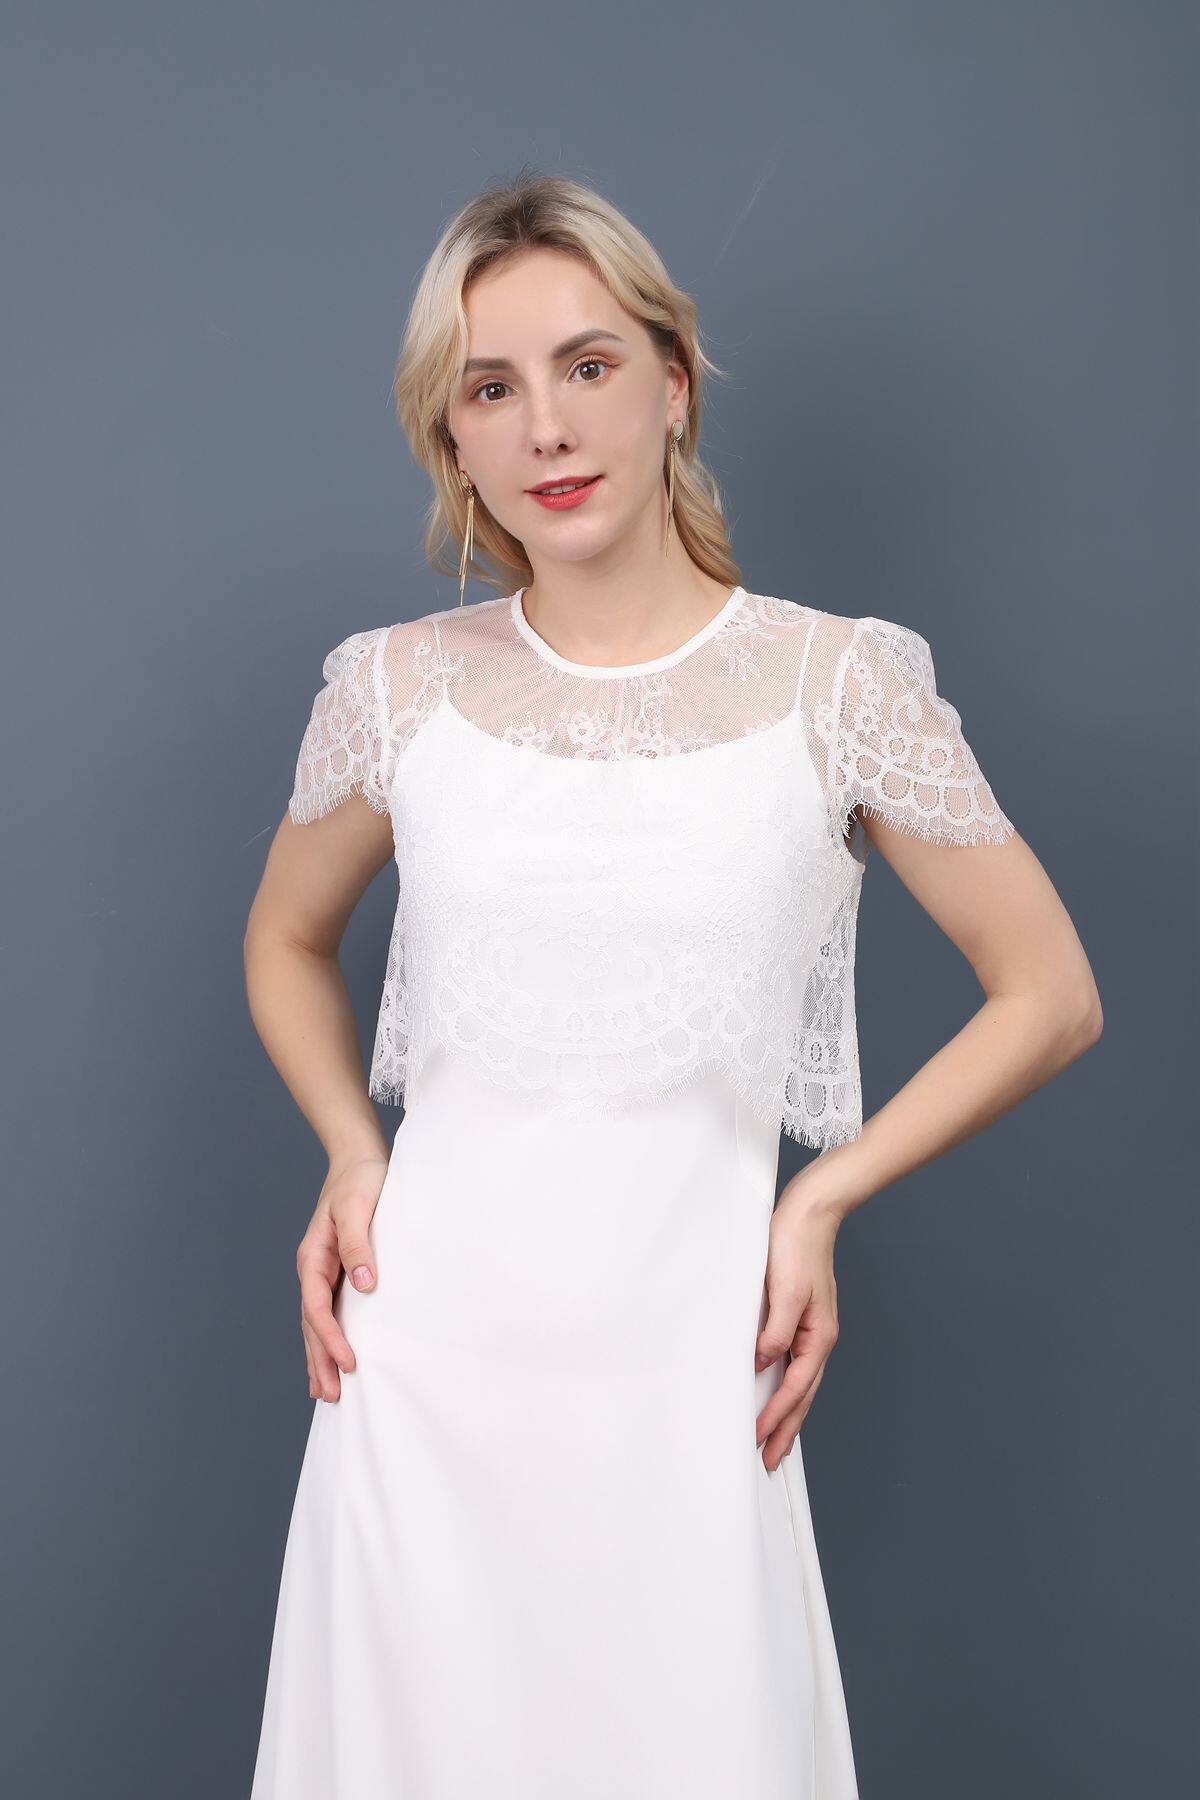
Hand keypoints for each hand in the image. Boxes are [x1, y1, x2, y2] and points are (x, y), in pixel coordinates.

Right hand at [296, 1150, 389, 1402]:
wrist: (358, 1158)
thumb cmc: (360, 1180)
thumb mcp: (358, 1208)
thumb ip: (358, 1245)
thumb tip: (364, 1285)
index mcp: (313, 1257)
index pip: (317, 1308)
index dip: (331, 1339)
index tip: (349, 1364)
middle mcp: (313, 1269)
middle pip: (311, 1323)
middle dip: (319, 1360)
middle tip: (330, 1396)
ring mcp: (323, 1271)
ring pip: (316, 1322)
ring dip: (320, 1355)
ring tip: (326, 1391)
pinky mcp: (337, 1270)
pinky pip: (328, 1310)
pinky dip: (328, 1336)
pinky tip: (335, 1355)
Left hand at [753, 1189, 843, 1470]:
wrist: (808, 1215)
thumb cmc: (796, 1248)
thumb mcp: (785, 1291)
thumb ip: (775, 1331)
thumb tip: (762, 1363)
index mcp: (818, 1336)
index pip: (795, 1387)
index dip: (777, 1415)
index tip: (759, 1438)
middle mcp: (817, 1338)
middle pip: (802, 1395)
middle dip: (787, 1429)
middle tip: (770, 1460)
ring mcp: (810, 1331)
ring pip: (799, 1383)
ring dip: (786, 1414)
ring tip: (773, 1440)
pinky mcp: (798, 1320)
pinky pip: (791, 1364)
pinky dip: (784, 1387)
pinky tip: (773, 1393)